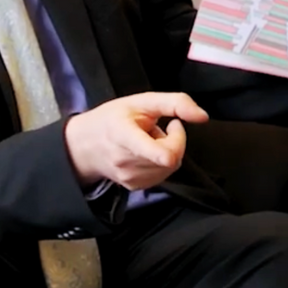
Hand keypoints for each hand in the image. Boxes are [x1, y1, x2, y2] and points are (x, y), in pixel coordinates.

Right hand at [64, 92, 208, 191]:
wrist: (84, 146)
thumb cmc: (112, 119)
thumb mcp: (141, 101)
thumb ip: (175, 103)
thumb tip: (203, 117)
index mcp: (123, 134)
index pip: (152, 151)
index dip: (169, 148)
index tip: (172, 137)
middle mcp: (125, 160)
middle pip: (170, 156)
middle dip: (174, 139)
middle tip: (162, 126)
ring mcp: (129, 177)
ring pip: (170, 167)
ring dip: (168, 151)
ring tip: (150, 140)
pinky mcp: (134, 187)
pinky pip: (163, 174)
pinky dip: (162, 163)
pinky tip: (148, 153)